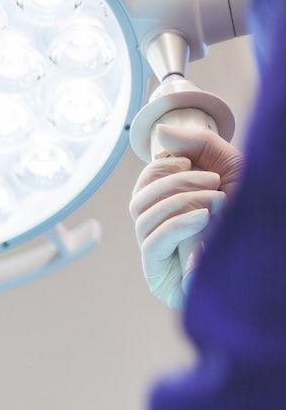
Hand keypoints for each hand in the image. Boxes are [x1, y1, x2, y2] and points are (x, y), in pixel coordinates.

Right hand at [128, 125, 244, 308]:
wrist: (273, 253)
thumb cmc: (257, 215)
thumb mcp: (231, 168)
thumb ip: (198, 145)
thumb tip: (159, 132)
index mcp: (174, 207)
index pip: (144, 185)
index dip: (158, 168)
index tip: (188, 163)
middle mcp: (163, 231)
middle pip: (138, 200)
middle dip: (173, 183)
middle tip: (214, 183)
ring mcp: (160, 255)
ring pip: (142, 217)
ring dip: (180, 201)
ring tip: (219, 202)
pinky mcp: (161, 277)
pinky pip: (152, 243)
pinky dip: (175, 224)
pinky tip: (203, 218)